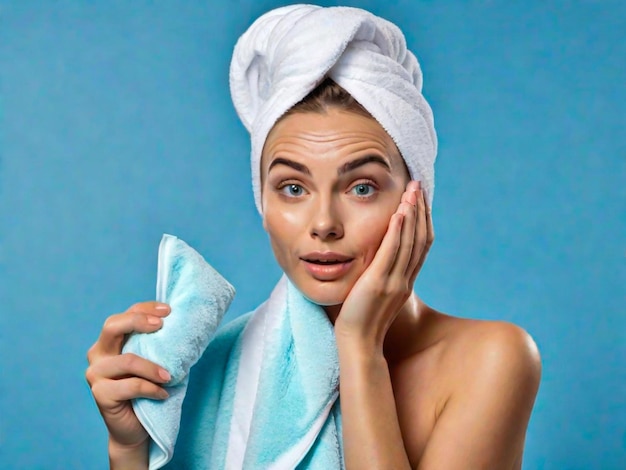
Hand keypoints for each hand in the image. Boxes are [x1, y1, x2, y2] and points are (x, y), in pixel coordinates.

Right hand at [85, 302, 171, 454]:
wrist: (136, 427)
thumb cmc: (148, 389)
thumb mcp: (153, 361)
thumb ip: (157, 345)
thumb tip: (183, 325)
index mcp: (110, 341)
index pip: (125, 315)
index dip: (145, 308)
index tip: (168, 310)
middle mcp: (98, 354)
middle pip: (112, 326)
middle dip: (138, 321)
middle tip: (161, 326)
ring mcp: (95, 374)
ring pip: (127, 361)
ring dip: (153, 368)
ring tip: (170, 376)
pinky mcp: (100, 394)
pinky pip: (131, 386)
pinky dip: (152, 389)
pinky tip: (164, 394)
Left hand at [335, 180, 433, 349]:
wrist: (358, 343)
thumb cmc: (362, 319)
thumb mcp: (378, 292)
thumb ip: (383, 274)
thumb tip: (378, 256)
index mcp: (406, 281)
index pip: (421, 245)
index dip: (423, 220)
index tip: (420, 199)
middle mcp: (405, 279)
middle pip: (420, 239)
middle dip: (420, 210)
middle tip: (419, 186)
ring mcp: (394, 281)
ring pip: (409, 242)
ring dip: (411, 214)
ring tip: (411, 191)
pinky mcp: (379, 283)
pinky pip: (391, 253)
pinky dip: (397, 232)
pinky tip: (398, 214)